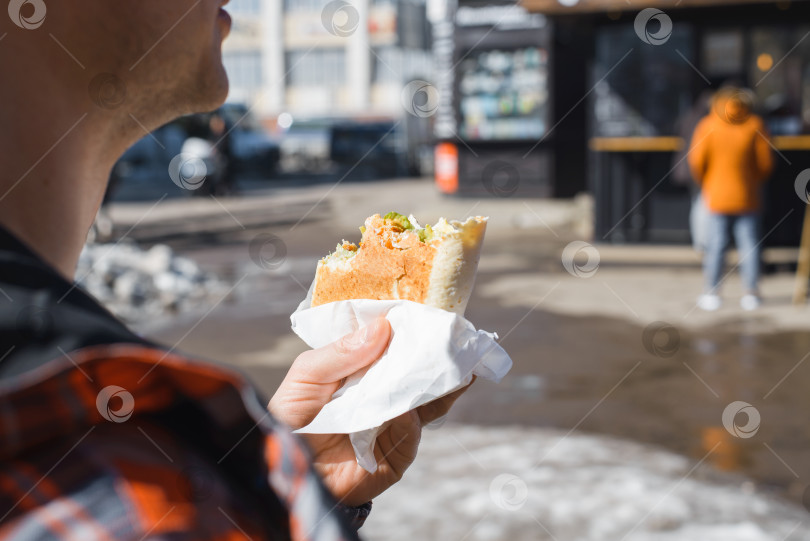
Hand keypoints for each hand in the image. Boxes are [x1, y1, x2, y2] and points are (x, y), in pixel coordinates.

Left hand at [269, 317, 472, 505]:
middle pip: (418, 375)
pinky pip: (410, 435)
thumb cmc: (290, 417)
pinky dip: (409, 422)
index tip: (428, 314)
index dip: (410, 332)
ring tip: (448, 369)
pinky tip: (403, 411)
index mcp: (363, 372)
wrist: (284, 471)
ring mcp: (393, 426)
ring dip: (436, 387)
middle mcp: (383, 396)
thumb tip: (383, 326)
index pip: (394, 348)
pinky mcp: (395, 456)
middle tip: (455, 340)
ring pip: (425, 404)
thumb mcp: (308, 375)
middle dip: (437, 359)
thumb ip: (342, 352)